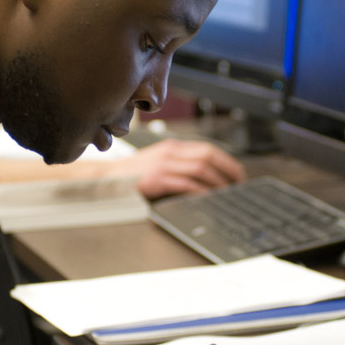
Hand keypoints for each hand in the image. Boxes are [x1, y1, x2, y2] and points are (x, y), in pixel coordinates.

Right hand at [102, 138, 246, 198]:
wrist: (108, 179)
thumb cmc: (132, 174)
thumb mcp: (157, 161)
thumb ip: (178, 164)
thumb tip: (203, 177)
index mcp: (172, 146)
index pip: (206, 148)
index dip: (226, 160)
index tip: (236, 173)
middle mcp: (170, 152)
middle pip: (208, 155)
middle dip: (227, 169)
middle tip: (237, 183)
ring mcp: (163, 164)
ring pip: (200, 169)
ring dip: (217, 181)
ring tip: (225, 193)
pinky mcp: (157, 178)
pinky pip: (185, 183)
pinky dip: (199, 190)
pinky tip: (206, 197)